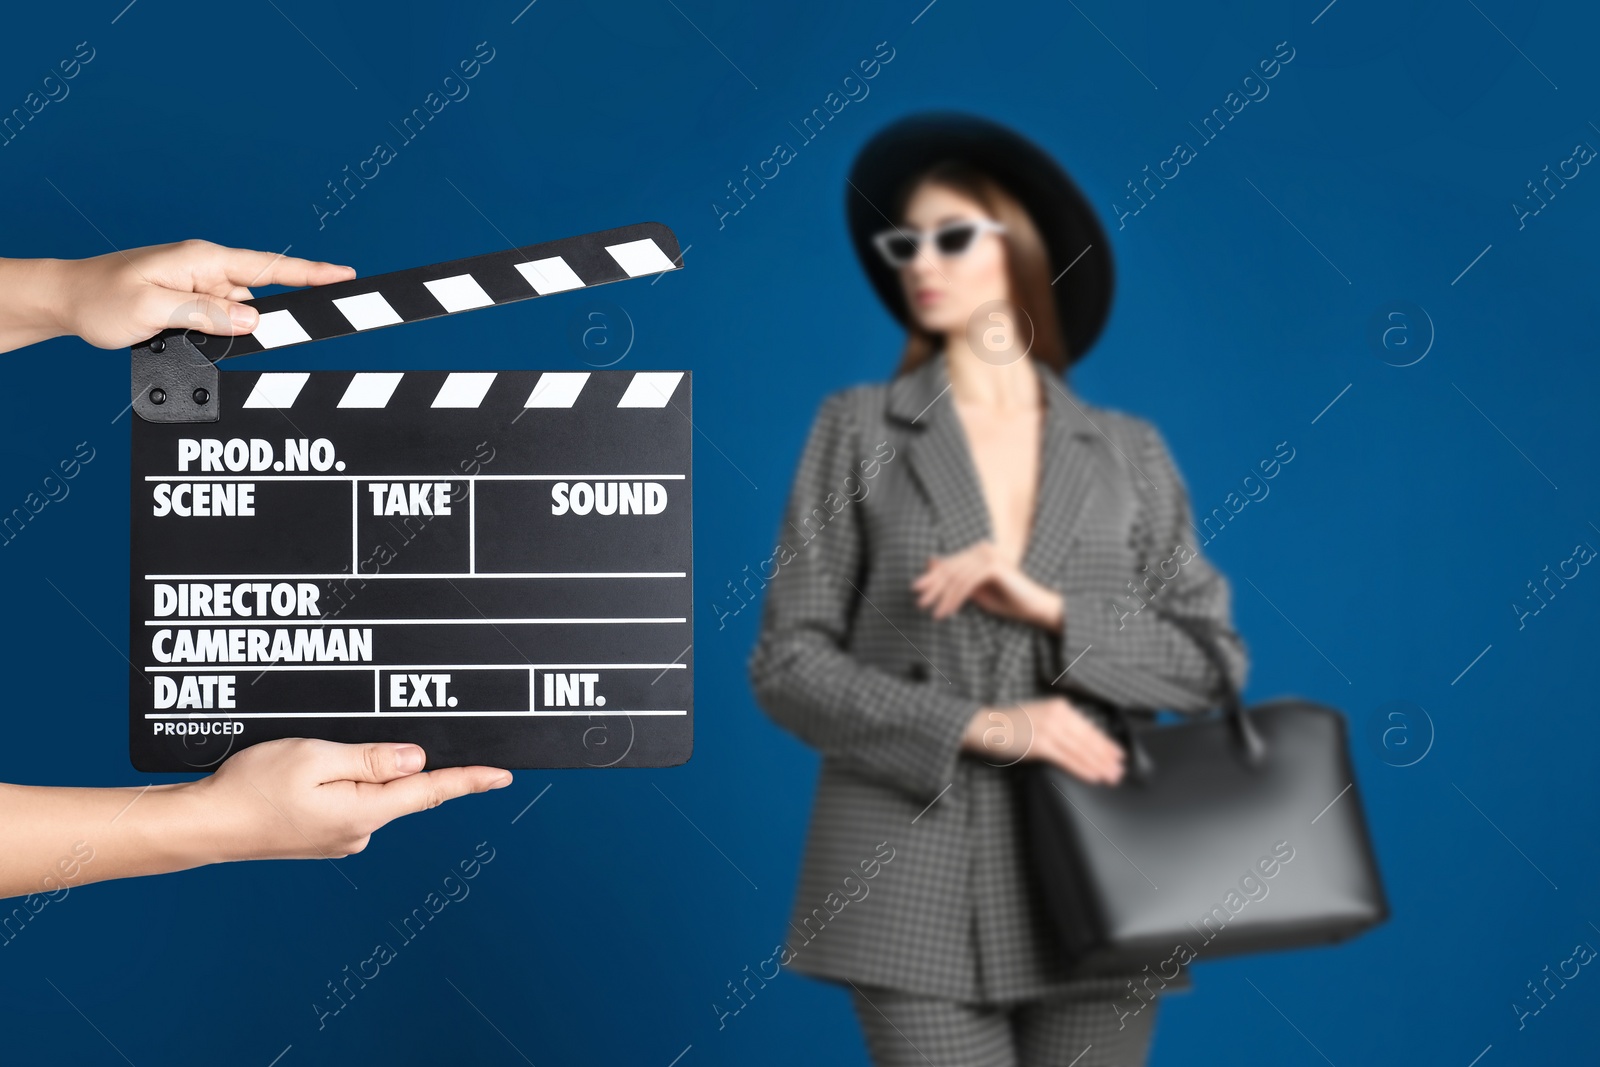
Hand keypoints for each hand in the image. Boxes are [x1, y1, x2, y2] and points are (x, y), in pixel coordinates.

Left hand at [3, 240, 354, 351]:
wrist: (65, 300)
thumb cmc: (100, 298)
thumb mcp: (153, 309)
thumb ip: (207, 313)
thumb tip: (254, 320)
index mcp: (202, 259)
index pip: (271, 266)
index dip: (312, 272)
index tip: (346, 275)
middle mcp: (206, 269)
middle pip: (258, 296)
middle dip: (253, 322)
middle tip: (214, 335)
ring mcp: (199, 286)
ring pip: (238, 314)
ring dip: (222, 333)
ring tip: (170, 334)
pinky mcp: (191, 303)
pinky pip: (219, 320)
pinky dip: (211, 334)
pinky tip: (176, 337)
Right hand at [183, 738, 510, 861]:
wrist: (204, 825)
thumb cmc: (251, 788)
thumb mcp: (316, 757)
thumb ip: (371, 759)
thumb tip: (417, 759)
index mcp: (364, 812)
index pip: (431, 791)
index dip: (470, 780)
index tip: (504, 774)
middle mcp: (359, 832)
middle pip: (403, 789)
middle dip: (403, 761)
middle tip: (382, 735)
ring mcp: (340, 838)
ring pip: (372, 794)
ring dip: (364, 771)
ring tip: (320, 753)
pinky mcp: (322, 836)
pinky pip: (350, 802)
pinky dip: (345, 782)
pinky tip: (315, 770)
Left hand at [912, 540, 1064, 629]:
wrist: (1034, 607)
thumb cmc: (1007, 600)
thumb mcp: (975, 591)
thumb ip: (956, 581)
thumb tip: (931, 565)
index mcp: (978, 552)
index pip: (950, 564)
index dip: (932, 578)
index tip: (917, 592)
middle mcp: (982, 549)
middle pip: (950, 569)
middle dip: (933, 588)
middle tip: (920, 603)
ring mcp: (989, 556)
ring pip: (956, 578)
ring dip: (943, 597)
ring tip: (935, 613)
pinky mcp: (993, 566)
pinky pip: (967, 584)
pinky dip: (955, 599)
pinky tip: (948, 611)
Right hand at [961, 697, 1123, 784]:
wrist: (987, 726)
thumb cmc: (1012, 725)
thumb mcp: (1041, 717)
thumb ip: (1061, 725)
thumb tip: (1083, 744)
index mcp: (1060, 707)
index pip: (1089, 727)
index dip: (1106, 743)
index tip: (1119, 754)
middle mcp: (1058, 715)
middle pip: (1089, 739)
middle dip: (1106, 757)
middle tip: (1120, 770)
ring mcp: (1050, 729)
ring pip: (1081, 750)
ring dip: (1099, 765)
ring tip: (1111, 777)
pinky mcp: (1041, 744)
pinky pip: (1067, 759)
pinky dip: (1083, 769)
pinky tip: (1094, 776)